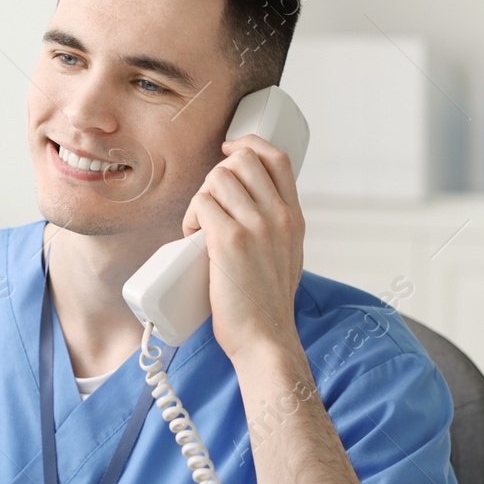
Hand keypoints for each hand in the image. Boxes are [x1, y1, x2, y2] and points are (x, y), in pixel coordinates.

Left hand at [181, 134, 305, 364]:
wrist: (265, 338)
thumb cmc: (266, 305)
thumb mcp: (287, 256)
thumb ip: (274, 228)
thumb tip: (247, 207)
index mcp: (294, 217)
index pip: (277, 158)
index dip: (248, 145)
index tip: (228, 150)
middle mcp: (279, 216)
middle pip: (241, 160)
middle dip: (215, 177)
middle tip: (208, 208)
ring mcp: (256, 226)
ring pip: (217, 179)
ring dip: (199, 199)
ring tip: (199, 228)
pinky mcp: (230, 240)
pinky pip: (201, 204)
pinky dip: (189, 217)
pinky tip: (192, 238)